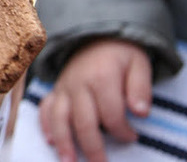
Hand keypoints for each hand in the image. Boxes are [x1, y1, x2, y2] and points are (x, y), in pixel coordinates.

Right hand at [39, 38, 151, 161]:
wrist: (95, 36)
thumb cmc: (120, 54)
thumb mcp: (138, 64)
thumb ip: (141, 88)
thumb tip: (141, 112)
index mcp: (101, 77)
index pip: (111, 114)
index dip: (123, 131)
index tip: (133, 137)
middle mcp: (78, 84)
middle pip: (83, 121)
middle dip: (92, 148)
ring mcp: (64, 88)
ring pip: (59, 118)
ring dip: (63, 141)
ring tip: (69, 161)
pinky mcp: (56, 91)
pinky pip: (45, 108)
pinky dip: (45, 124)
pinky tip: (50, 140)